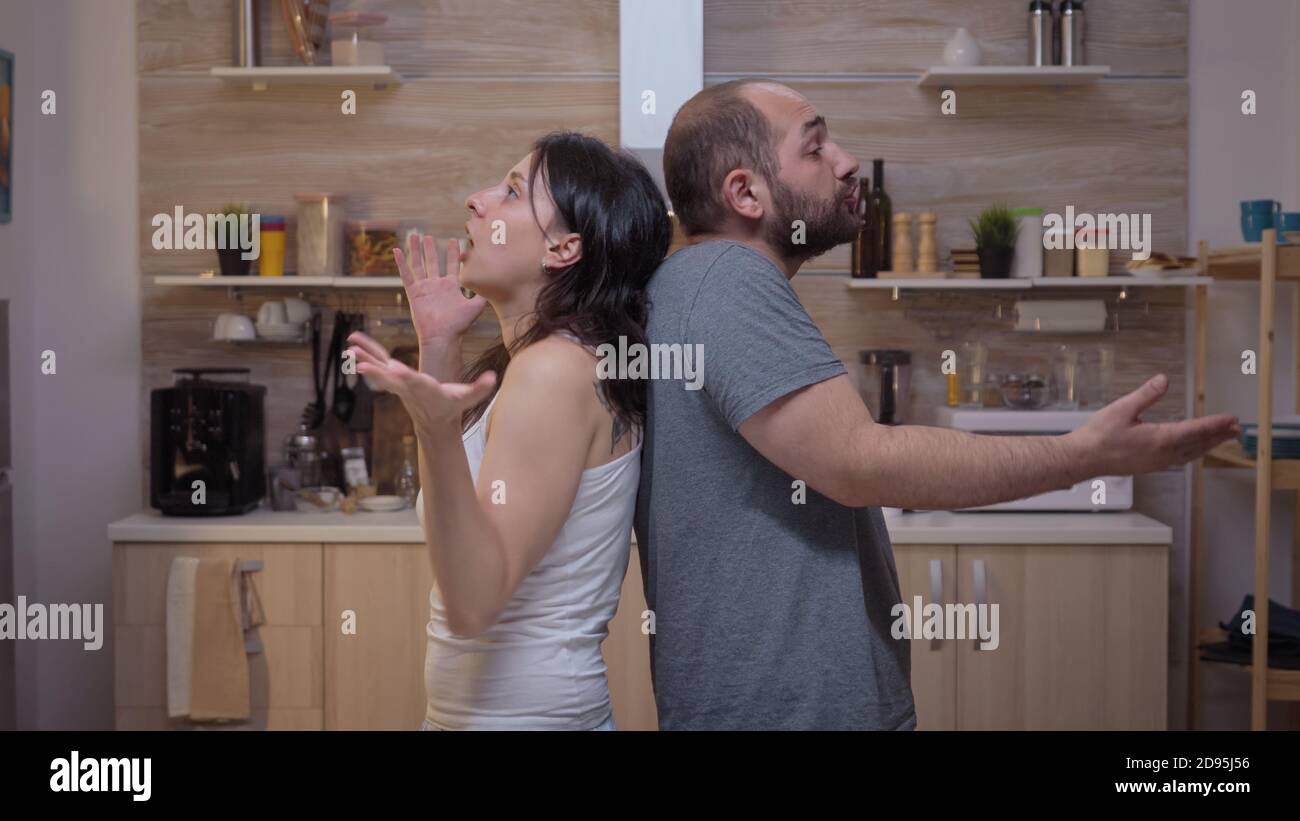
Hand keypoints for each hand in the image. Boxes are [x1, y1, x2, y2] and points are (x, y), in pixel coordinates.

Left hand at [347, 330, 495, 432]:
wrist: (434, 421)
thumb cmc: (452, 406)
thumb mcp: (468, 399)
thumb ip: (481, 388)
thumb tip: (494, 377)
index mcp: (425, 389)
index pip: (415, 382)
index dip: (405, 376)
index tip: (394, 369)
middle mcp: (407, 387)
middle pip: (389, 378)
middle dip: (375, 371)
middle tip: (360, 364)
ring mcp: (398, 383)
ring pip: (379, 369)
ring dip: (366, 358)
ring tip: (350, 347)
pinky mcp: (394, 377)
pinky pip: (379, 362)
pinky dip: (368, 352)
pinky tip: (355, 342)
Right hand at [393, 233, 487, 345]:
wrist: (443, 336)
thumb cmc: (459, 325)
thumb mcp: (476, 306)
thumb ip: (483, 294)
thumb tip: (493, 282)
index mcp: (451, 286)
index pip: (452, 265)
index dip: (453, 253)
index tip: (454, 239)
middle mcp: (437, 285)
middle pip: (433, 262)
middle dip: (431, 249)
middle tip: (429, 236)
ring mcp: (425, 288)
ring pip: (418, 265)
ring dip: (416, 250)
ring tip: (414, 236)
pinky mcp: (414, 293)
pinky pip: (406, 275)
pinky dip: (401, 263)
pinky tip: (397, 250)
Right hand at [1068, 374, 1240, 475]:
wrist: (1084, 458)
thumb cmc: (1099, 435)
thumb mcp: (1122, 409)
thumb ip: (1146, 395)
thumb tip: (1164, 380)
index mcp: (1160, 438)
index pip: (1195, 430)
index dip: (1215, 424)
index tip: (1231, 419)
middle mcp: (1163, 453)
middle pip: (1198, 444)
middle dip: (1218, 436)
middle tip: (1236, 430)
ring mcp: (1158, 462)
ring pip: (1191, 454)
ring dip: (1208, 445)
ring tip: (1222, 439)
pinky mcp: (1151, 465)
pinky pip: (1181, 460)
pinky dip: (1194, 453)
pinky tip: (1194, 450)